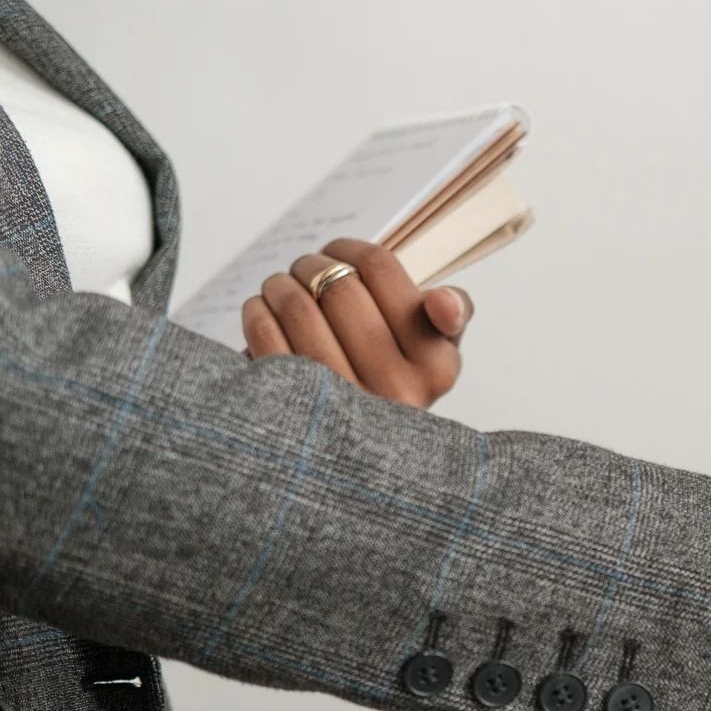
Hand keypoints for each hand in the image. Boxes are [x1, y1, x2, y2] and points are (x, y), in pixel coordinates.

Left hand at [242, 237, 471, 408]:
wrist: (354, 461)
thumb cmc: (394, 385)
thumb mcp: (436, 352)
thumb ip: (453, 313)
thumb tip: (443, 302)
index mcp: (436, 364)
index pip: (382, 271)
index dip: (351, 249)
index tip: (338, 253)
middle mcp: (398, 389)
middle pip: (338, 285)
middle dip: (311, 265)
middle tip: (303, 270)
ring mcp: (346, 405)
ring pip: (299, 306)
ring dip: (279, 285)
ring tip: (280, 289)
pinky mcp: (296, 412)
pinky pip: (268, 338)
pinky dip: (258, 313)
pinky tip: (263, 312)